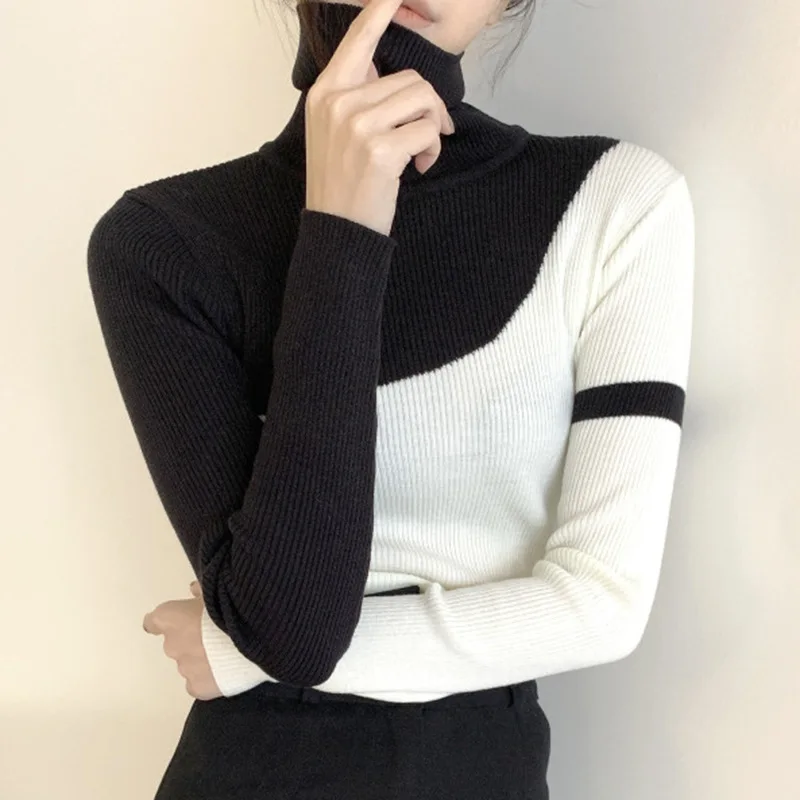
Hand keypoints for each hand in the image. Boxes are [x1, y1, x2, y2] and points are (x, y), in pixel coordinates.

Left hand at [142, 581, 222, 700]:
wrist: (250, 637)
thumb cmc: (231, 607)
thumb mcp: (217, 589)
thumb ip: (201, 591)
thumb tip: (194, 590)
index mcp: (171, 618)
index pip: (154, 621)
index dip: (164, 621)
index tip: (175, 620)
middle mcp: (172, 645)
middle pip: (176, 643)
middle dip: (192, 639)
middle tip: (215, 634)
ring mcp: (184, 669)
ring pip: (189, 663)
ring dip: (202, 657)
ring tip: (228, 652)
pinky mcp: (198, 687)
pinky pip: (198, 683)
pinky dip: (208, 677)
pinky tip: (226, 671)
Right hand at [304, 0, 454, 235]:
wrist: (337, 229)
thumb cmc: (341, 183)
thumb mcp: (333, 132)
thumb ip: (355, 96)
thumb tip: (383, 69)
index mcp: (325, 93)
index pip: (358, 40)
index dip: (380, 11)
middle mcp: (338, 102)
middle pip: (410, 78)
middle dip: (430, 106)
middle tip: (429, 134)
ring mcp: (358, 124)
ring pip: (423, 100)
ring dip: (433, 127)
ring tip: (421, 153)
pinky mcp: (380, 149)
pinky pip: (428, 130)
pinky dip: (433, 149)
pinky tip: (421, 166)